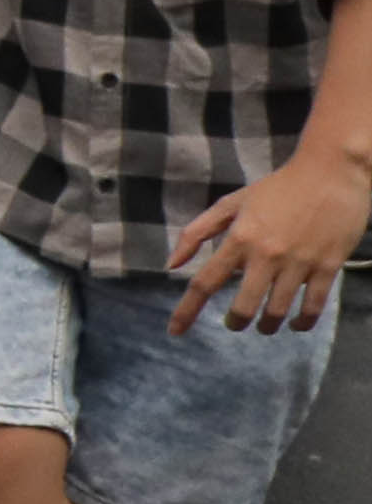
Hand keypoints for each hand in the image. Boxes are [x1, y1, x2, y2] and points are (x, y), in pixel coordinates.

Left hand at [173, 148, 371, 334]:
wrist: (332, 172)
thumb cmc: (278, 188)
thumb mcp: (231, 203)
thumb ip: (197, 233)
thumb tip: (171, 265)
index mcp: (239, 238)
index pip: (205, 282)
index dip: (187, 311)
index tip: (175, 331)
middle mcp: (266, 255)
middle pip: (243, 305)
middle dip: (235, 322)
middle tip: (234, 323)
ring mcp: (298, 262)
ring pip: (277, 311)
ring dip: (267, 325)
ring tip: (265, 325)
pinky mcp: (328, 266)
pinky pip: (314, 306)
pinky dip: (303, 322)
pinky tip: (297, 323)